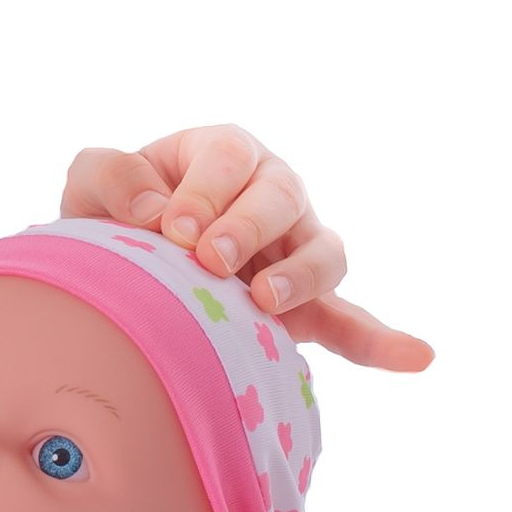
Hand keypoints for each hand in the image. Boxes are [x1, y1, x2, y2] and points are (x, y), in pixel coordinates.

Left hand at [61, 124, 432, 373]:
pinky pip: (351, 322)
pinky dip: (382, 341)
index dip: (207, 190)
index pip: (230, 157)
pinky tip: (418, 357)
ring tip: (262, 301)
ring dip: (300, 276)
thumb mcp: (93, 181)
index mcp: (224, 153)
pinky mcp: (306, 306)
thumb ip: (111, 176)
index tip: (173, 229)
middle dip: (248, 226)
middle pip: (283, 196)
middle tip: (209, 260)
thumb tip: (153, 211)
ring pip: (324, 252)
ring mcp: (296, 249)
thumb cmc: (112, 214)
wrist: (120, 270)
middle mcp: (271, 193)